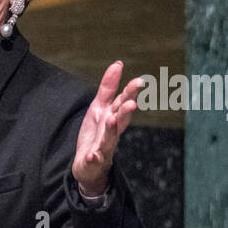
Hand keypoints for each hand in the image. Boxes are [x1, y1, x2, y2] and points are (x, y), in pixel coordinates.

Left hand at [73, 60, 142, 196]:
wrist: (88, 165)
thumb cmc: (96, 133)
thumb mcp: (99, 107)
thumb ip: (108, 88)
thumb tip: (118, 63)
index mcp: (114, 117)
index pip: (123, 102)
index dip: (131, 92)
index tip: (139, 81)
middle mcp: (112, 132)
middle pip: (120, 120)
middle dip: (126, 112)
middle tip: (131, 103)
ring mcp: (104, 148)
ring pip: (109, 139)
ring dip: (111, 130)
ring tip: (111, 120)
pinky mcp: (93, 161)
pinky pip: (94, 160)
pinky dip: (94, 157)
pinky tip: (93, 154)